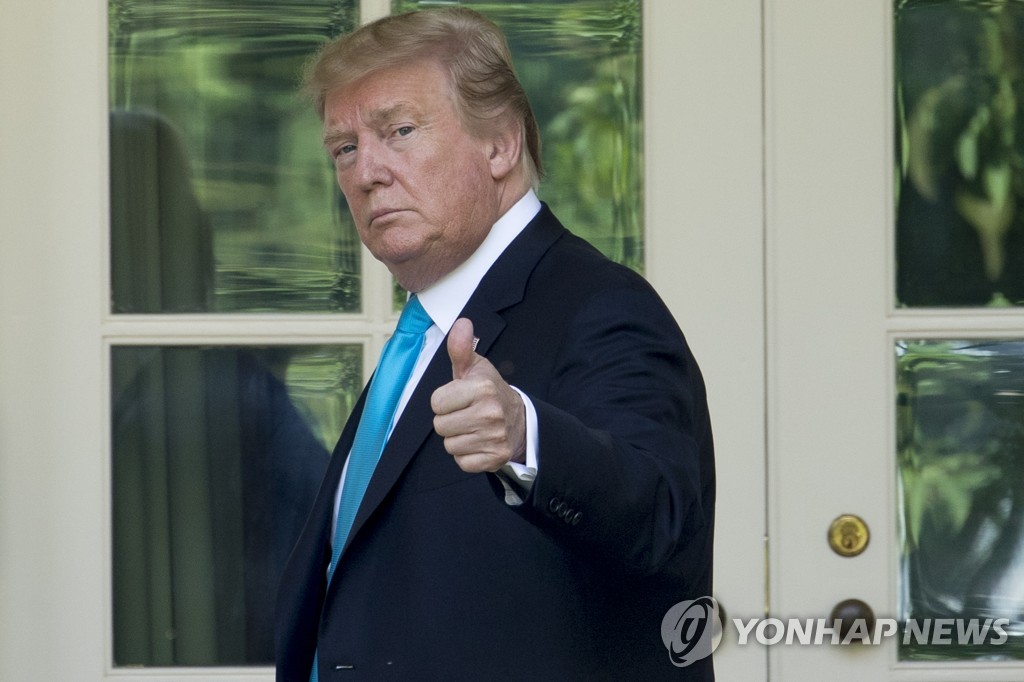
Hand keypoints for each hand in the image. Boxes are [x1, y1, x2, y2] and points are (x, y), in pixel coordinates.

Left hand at [431, 318, 525, 472]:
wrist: (520, 421)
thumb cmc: (489, 392)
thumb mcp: (476, 368)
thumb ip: (461, 348)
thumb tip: (462, 323)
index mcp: (482, 388)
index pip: (436, 402)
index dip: (444, 400)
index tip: (459, 398)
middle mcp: (490, 413)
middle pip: (440, 426)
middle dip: (449, 420)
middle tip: (466, 413)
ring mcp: (494, 438)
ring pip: (449, 445)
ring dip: (458, 438)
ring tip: (473, 428)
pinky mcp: (494, 458)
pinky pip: (461, 462)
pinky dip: (467, 455)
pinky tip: (479, 442)